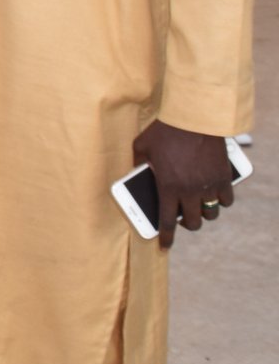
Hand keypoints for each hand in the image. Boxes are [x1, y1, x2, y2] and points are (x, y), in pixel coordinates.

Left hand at [133, 120, 234, 247]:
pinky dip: (221, 201)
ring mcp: (209, 186)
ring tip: (198, 206)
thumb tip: (136, 172)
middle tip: (183, 217)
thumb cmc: (164, 131)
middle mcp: (189, 191)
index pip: (166, 221)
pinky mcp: (223, 178)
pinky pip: (226, 200)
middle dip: (187, 224)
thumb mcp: (142, 146)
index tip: (165, 246)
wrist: (194, 118)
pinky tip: (215, 195)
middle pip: (192, 222)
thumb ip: (138, 163)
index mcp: (167, 187)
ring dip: (204, 213)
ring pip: (211, 214)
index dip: (166, 237)